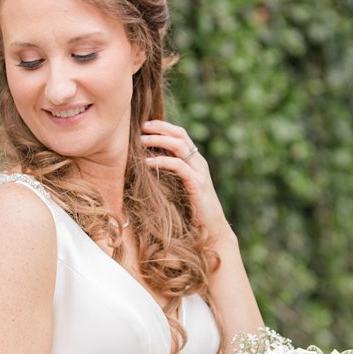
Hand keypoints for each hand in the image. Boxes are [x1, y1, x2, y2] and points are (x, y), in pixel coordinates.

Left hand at [140, 119, 231, 238]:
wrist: (212, 228)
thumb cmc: (193, 209)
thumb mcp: (180, 185)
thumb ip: (170, 172)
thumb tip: (147, 162)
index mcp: (195, 160)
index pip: (180, 134)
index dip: (163, 126)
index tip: (144, 125)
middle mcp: (199, 162)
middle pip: (180, 134)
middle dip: (159, 128)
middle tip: (141, 127)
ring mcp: (199, 172)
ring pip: (179, 146)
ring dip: (158, 141)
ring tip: (140, 141)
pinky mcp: (197, 184)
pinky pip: (178, 166)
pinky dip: (161, 161)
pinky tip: (147, 162)